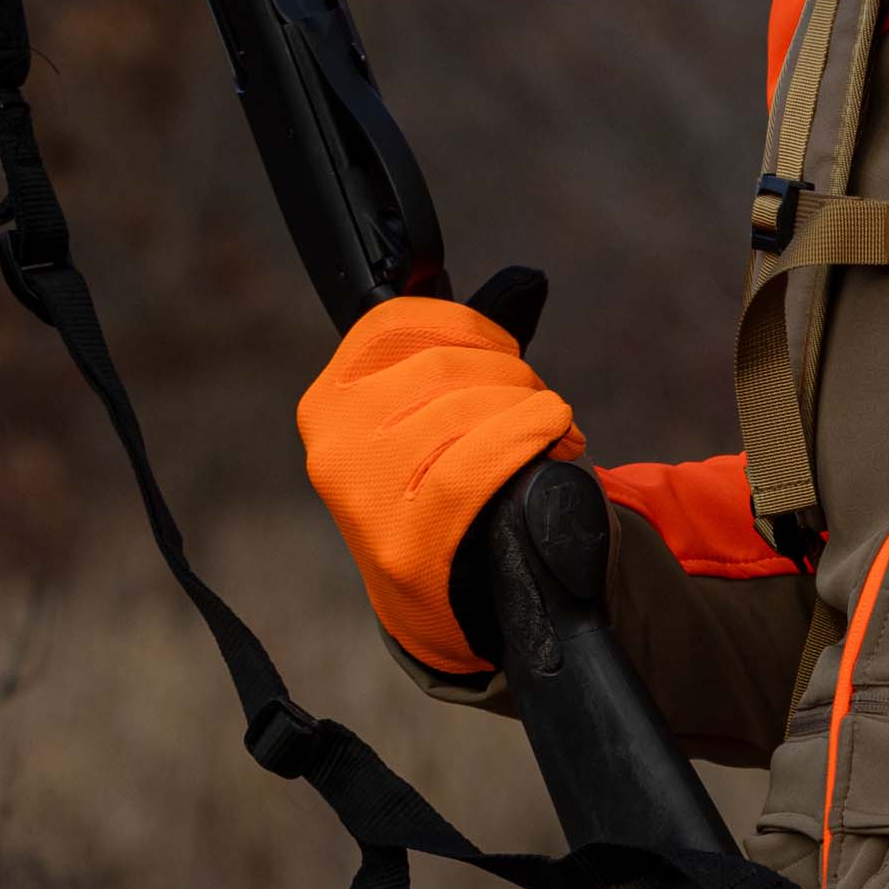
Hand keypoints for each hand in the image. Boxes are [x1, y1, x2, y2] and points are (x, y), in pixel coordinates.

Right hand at [297, 296, 581, 672]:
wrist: (443, 606)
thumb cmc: (444, 496)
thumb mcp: (426, 423)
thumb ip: (456, 356)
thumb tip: (527, 282)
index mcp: (331, 402)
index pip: (397, 323)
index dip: (469, 326)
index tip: (506, 351)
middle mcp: (334, 444)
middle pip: (443, 366)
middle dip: (512, 377)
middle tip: (542, 406)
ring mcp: (364, 495)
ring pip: (465, 407)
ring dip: (530, 408)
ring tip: (554, 431)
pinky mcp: (408, 540)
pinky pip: (477, 464)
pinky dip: (529, 437)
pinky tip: (556, 440)